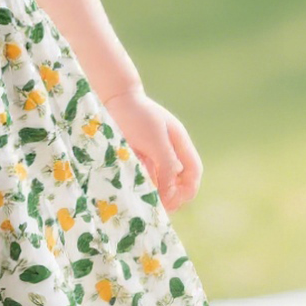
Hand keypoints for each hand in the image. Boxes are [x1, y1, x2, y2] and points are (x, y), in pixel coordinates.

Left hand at [103, 87, 202, 211]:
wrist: (111, 99)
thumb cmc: (136, 116)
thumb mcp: (157, 142)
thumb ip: (168, 166)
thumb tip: (171, 196)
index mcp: (179, 143)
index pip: (193, 173)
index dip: (187, 190)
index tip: (173, 203)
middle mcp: (168, 150)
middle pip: (178, 181)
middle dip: (170, 196)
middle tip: (156, 207)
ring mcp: (151, 153)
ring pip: (159, 181)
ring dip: (153, 191)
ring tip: (142, 197)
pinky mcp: (135, 156)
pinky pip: (142, 176)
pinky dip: (139, 183)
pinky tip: (131, 185)